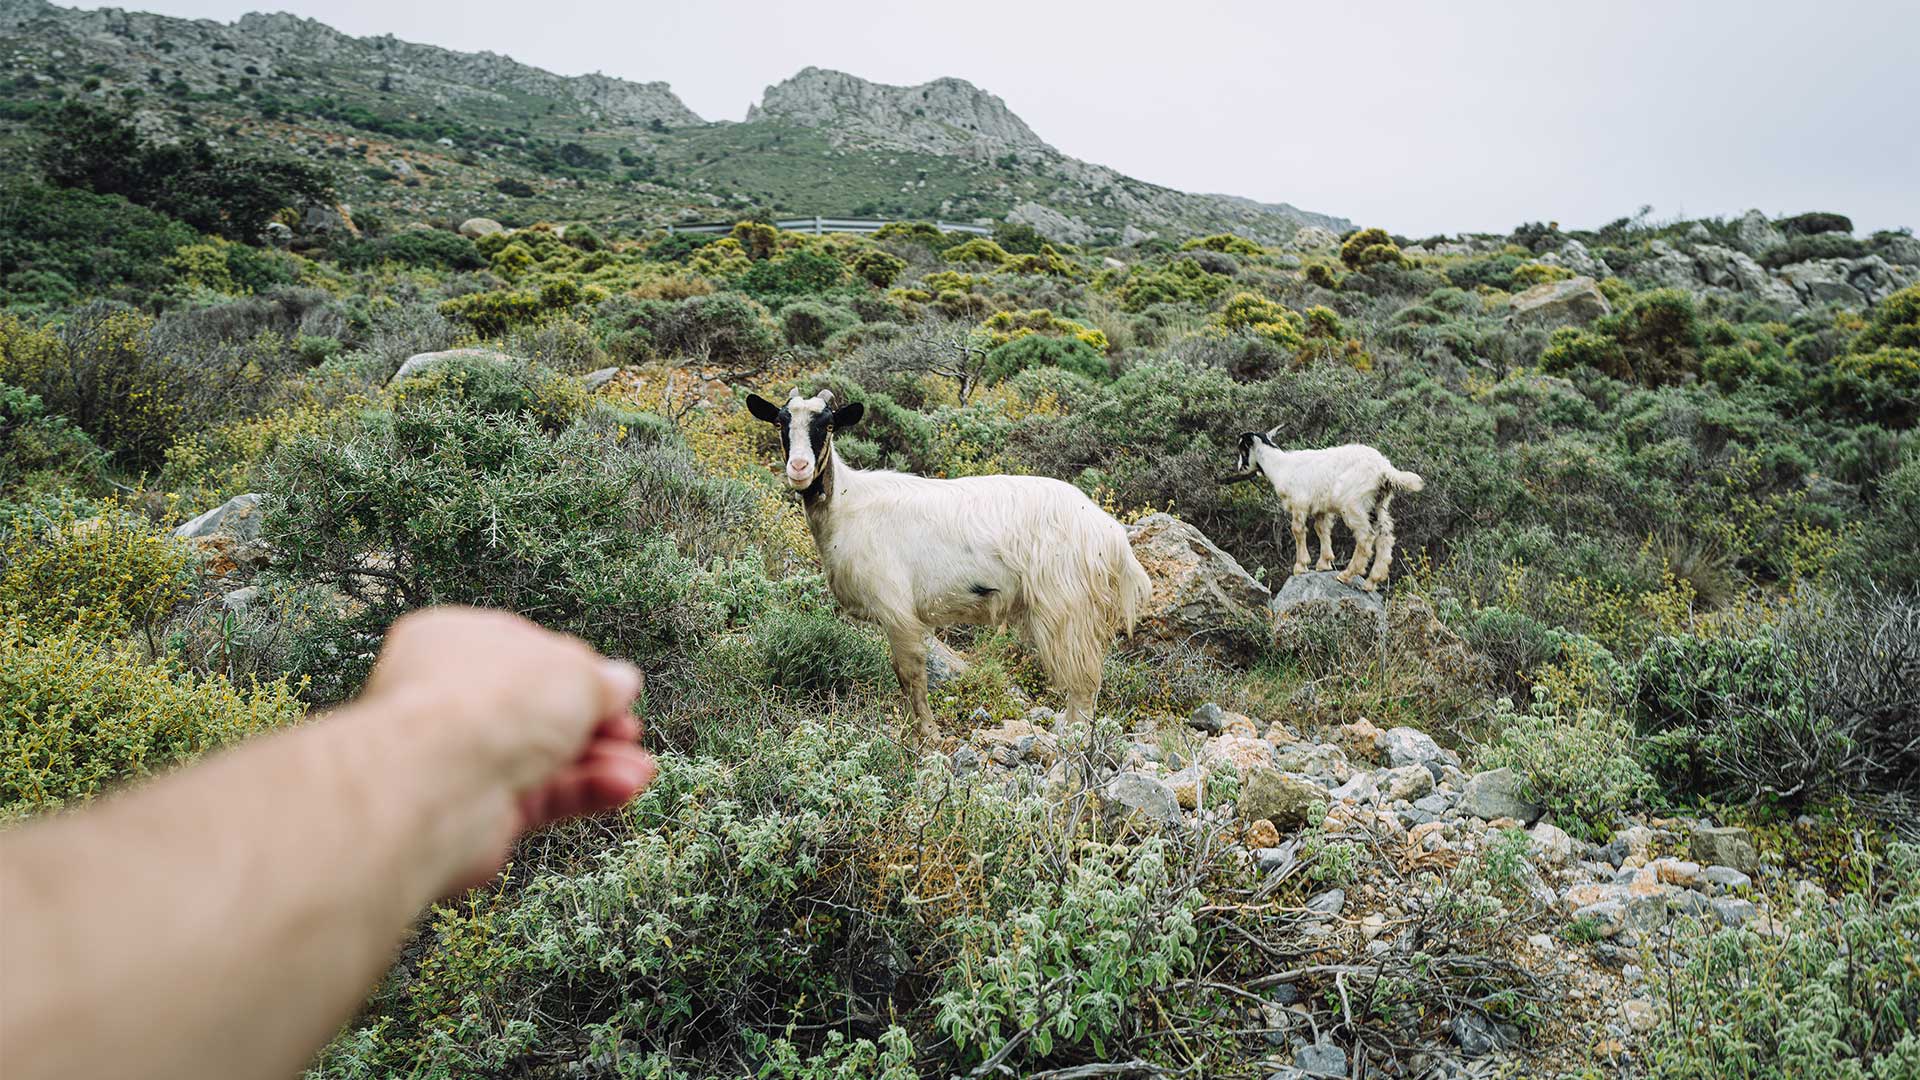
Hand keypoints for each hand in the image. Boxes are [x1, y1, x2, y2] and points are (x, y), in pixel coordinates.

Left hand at [359, 607, 656, 887]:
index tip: (612, 685)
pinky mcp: (479, 810)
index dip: (575, 668)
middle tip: (627, 728)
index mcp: (455, 641)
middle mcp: (452, 699)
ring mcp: (464, 757)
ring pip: (545, 757)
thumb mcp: (573, 671)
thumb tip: (621, 681)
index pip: (526, 651)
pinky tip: (624, 787)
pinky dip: (585, 792)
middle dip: (593, 722)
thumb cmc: (490, 704)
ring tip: (640, 769)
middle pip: (538, 710)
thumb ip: (600, 679)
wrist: (443, 783)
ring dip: (598, 762)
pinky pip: (543, 796)